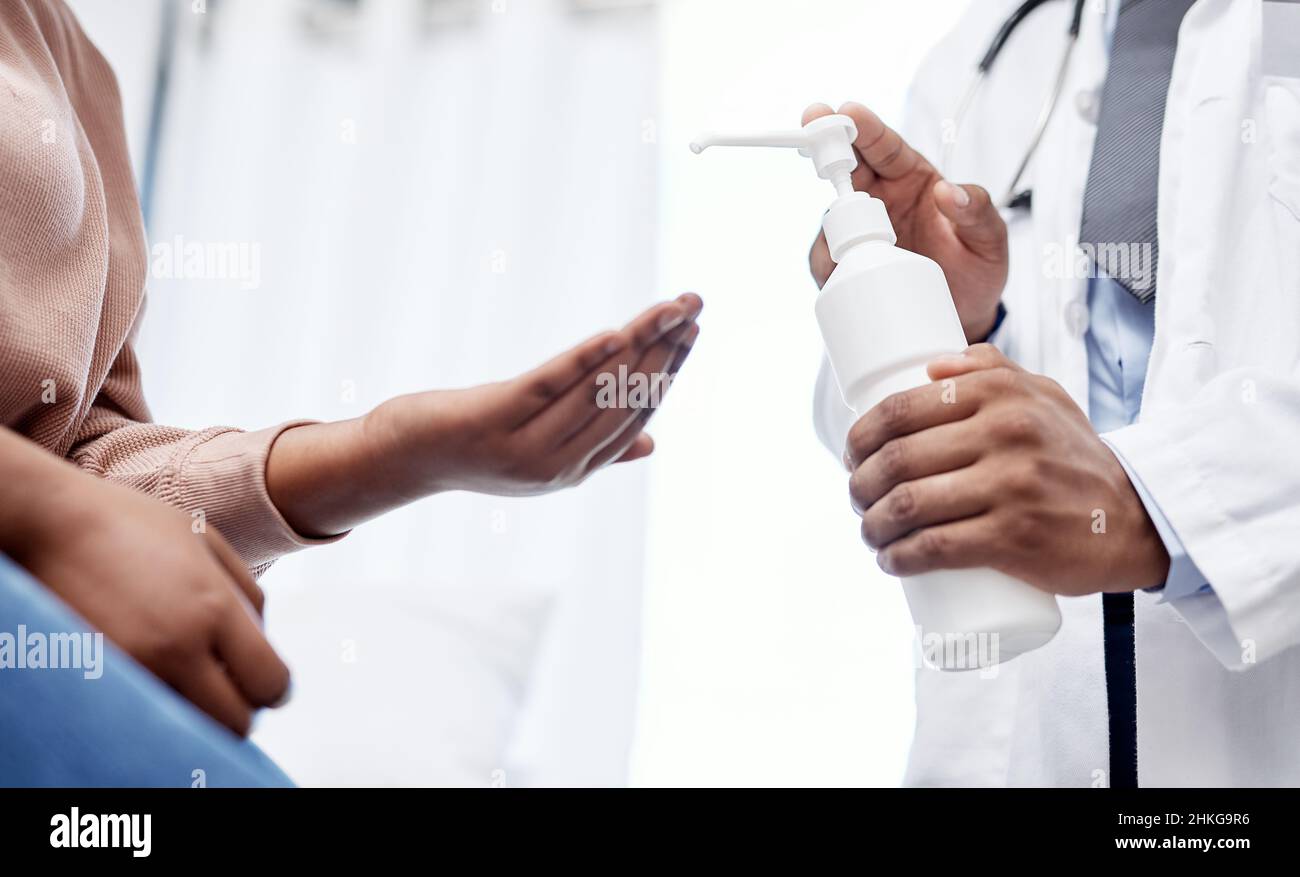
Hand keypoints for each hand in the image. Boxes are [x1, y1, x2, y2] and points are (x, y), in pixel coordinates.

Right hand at [0, 432, 290, 735]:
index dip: (275, 691)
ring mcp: (131, 668)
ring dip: (198, 712)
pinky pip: (146, 714)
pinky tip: (156, 672)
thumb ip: (247, 596)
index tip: (267, 686)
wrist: (49, 521)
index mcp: (212, 609)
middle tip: (229, 687)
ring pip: (188, 726)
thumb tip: (265, 643)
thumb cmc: (133, 523)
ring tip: (189, 677)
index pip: (268, 683)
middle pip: (234, 723)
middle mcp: (175, 647)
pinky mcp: (97, 679)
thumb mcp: (207, 541)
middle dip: (239, 709)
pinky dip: (159, 704)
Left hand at [267, 294, 702, 533]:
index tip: (692, 328)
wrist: (400, 458)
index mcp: (576, 468)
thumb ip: (597, 447)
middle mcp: (558, 465)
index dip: (668, 370)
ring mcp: (527, 447)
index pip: (637, 413)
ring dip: (638, 344)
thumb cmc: (471, 445)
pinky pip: (549, 386)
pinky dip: (584, 360)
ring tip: (668, 308)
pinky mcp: (494, 420)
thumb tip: (652, 443)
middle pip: (625, 400)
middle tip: (694, 306)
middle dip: (665, 350)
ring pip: (597, 390)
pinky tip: (613, 333)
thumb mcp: (540, 450)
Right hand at [803, 102, 1007, 342]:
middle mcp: (881, 199)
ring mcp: (862, 233)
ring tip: (844, 241)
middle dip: (824, 148)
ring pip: (831, 217)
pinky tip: (840, 275)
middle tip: (810, 136)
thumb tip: (949, 191)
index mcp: (913, 179)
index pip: (884, 146)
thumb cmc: (977, 270)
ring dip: (831, 223)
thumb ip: (978, 210)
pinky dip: (827, 265)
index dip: (864, 128)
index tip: (845, 112)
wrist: (962, 316)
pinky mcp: (848, 265)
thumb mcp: (990, 240)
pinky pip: (826, 259)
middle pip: (846, 168)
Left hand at [844, 344, 1168, 594]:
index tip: (852, 457)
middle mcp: (1003, 433)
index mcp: (999, 393)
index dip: (860, 437)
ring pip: (908, 505)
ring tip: (870, 532)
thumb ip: (990, 369)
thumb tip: (930, 365)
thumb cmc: (1074, 454)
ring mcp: (1009, 486)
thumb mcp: (1043, 394)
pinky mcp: (1015, 537)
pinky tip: (889, 560)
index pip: (900, 410)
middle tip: (858, 499)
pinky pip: (936, 547)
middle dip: (859, 485)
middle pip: (897, 460)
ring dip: (872, 525)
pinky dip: (900, 557)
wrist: (1136, 516)